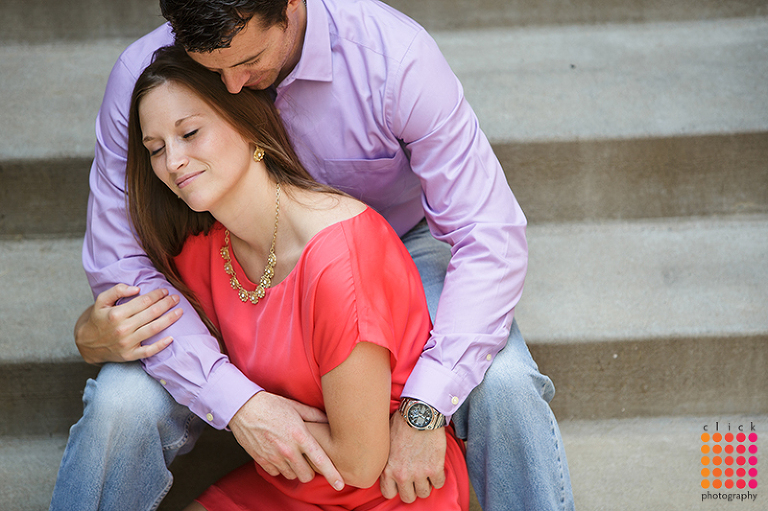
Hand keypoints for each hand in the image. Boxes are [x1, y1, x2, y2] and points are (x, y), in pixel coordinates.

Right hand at [74, 284, 181, 363]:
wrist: (86, 344)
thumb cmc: (97, 319)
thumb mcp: (101, 301)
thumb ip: (116, 290)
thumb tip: (136, 289)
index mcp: (116, 314)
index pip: (143, 301)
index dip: (157, 295)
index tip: (165, 291)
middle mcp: (123, 329)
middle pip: (151, 313)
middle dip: (166, 304)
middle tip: (176, 298)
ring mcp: (127, 343)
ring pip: (153, 329)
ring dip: (169, 319)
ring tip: (179, 312)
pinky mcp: (130, 355)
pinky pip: (148, 351)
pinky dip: (160, 346)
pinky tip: (171, 338)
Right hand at [229, 392, 344, 491]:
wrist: (243, 408)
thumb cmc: (271, 405)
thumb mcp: (296, 407)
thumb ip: (314, 416)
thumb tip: (329, 420)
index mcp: (300, 436)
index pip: (321, 460)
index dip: (332, 474)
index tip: (340, 484)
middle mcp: (288, 450)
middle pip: (306, 475)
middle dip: (310, 471)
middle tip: (308, 460)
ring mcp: (274, 457)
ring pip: (292, 476)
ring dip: (294, 469)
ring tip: (292, 455)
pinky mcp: (262, 461)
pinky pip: (276, 474)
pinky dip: (280, 468)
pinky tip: (279, 455)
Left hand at [379, 412, 446, 502]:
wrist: (420, 412)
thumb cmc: (402, 422)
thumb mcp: (385, 442)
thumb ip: (385, 459)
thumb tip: (385, 465)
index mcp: (387, 469)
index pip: (388, 493)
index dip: (396, 488)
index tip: (400, 481)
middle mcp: (402, 475)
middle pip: (408, 497)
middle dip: (412, 488)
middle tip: (415, 477)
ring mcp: (419, 473)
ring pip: (424, 493)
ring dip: (426, 484)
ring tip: (426, 471)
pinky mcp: (435, 468)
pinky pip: (439, 484)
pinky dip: (438, 477)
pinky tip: (436, 467)